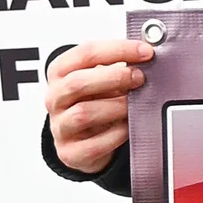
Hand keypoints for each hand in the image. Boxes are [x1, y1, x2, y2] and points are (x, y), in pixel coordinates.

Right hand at [45, 36, 152, 173]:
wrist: (82, 141)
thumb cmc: (93, 103)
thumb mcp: (100, 80)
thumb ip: (117, 67)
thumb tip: (146, 58)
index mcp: (60, 73)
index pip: (85, 53)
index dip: (117, 50)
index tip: (144, 51)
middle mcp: (55, 98)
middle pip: (77, 83)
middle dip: (114, 78)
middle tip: (140, 78)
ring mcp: (60, 126)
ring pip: (83, 113)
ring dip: (116, 107)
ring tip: (136, 105)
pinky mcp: (70, 152)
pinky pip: (94, 144)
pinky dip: (116, 135)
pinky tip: (129, 127)